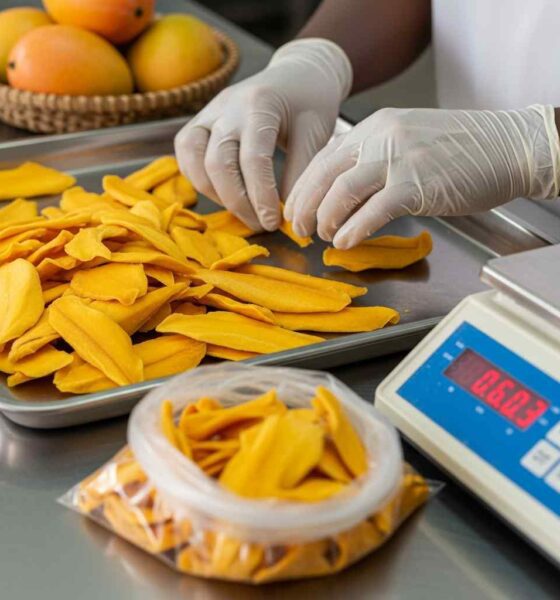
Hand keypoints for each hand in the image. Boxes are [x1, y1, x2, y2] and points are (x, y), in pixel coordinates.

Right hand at [174, 38, 351, 231]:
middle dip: (238, 202)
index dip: (261, 196)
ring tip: (244, 213)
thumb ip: (300, 172)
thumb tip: (287, 214)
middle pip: (218, 163)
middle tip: (261, 225)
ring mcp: (208, 112)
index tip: (274, 222)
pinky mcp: (199, 121)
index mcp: (260, 104)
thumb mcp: (317, 133)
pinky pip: (186, 155)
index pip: (253, 159)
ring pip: (194, 159)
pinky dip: (199, 180)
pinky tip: (224, 196)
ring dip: (215, 195)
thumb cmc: (310, 104)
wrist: (295, 74)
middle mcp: (227, 106)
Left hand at [285, 105, 559, 247]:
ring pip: (342, 191)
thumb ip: (374, 159)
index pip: (324, 157)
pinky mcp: (416, 185)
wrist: (506, 146)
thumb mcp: (406, 141)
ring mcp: (398, 159)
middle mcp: (380, 138)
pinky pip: (373, 211)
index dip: (304, 187)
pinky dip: (353, 229)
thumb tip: (343, 191)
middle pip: (325, 174)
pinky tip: (345, 242)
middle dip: (305, 205)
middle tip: (299, 229)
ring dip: (326, 218)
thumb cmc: (459, 149)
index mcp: (374, 127)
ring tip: (323, 236)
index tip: (296, 209)